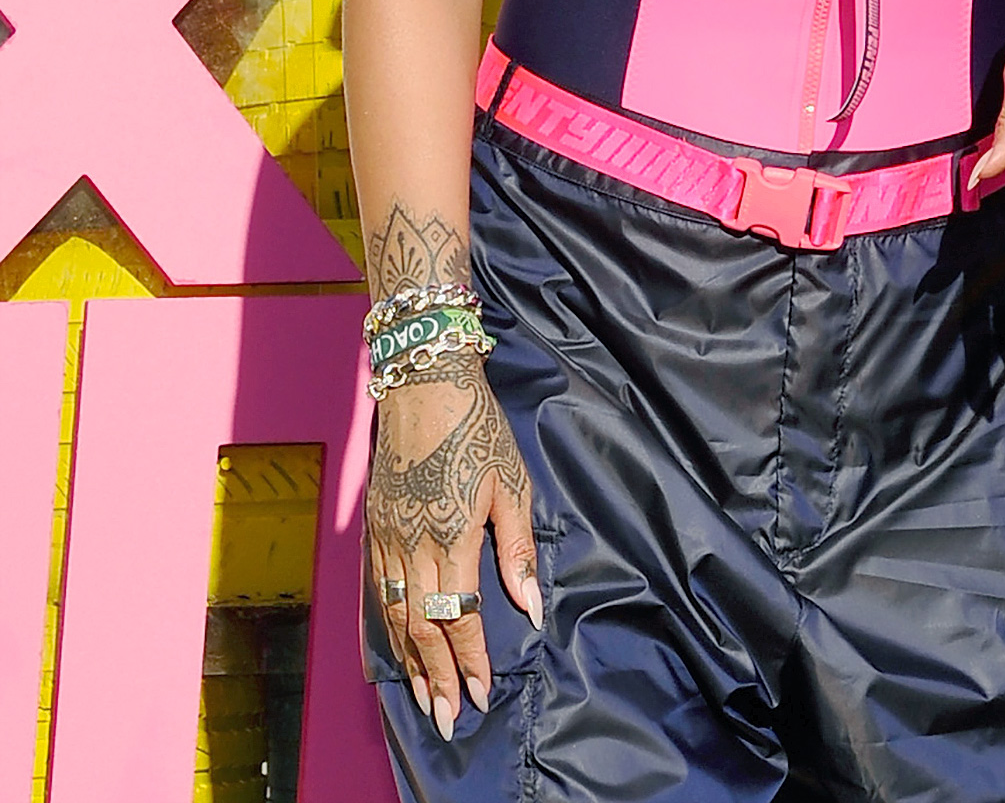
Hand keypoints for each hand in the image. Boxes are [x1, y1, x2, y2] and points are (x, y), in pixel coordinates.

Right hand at [366, 355, 540, 736]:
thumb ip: (517, 550)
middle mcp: (412, 543)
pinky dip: (387, 626)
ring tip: (422, 697)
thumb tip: (529, 608)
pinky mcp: (374, 525)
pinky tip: (396, 646)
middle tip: (446, 720)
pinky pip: (377, 590)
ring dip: (408, 661)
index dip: (470, 659)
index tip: (480, 695)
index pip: (460, 616)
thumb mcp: (513, 484)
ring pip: (394, 615)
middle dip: (436, 677)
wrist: (425, 384)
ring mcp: (387, 536)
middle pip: (422, 627)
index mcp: (452, 535)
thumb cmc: (478, 428)